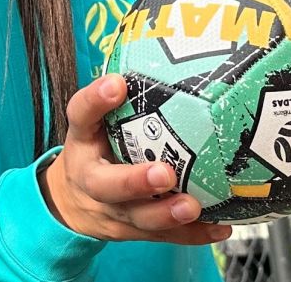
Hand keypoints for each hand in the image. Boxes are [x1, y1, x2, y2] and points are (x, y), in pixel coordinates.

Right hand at [38, 75, 233, 244]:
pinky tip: (220, 228)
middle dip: (135, 181)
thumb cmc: (94, 149)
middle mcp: (93, 181)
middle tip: (164, 173)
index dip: (96, 101)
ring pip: (138, 218)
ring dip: (167, 214)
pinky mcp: (134, 232)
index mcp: (82, 143)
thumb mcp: (93, 121)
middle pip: (108, 185)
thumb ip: (115, 95)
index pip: (81, 116)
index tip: (116, 84)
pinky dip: (193, 234)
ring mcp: (113, 212)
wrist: (70, 203)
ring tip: (193, 206)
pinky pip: (164, 237)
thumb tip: (161, 54)